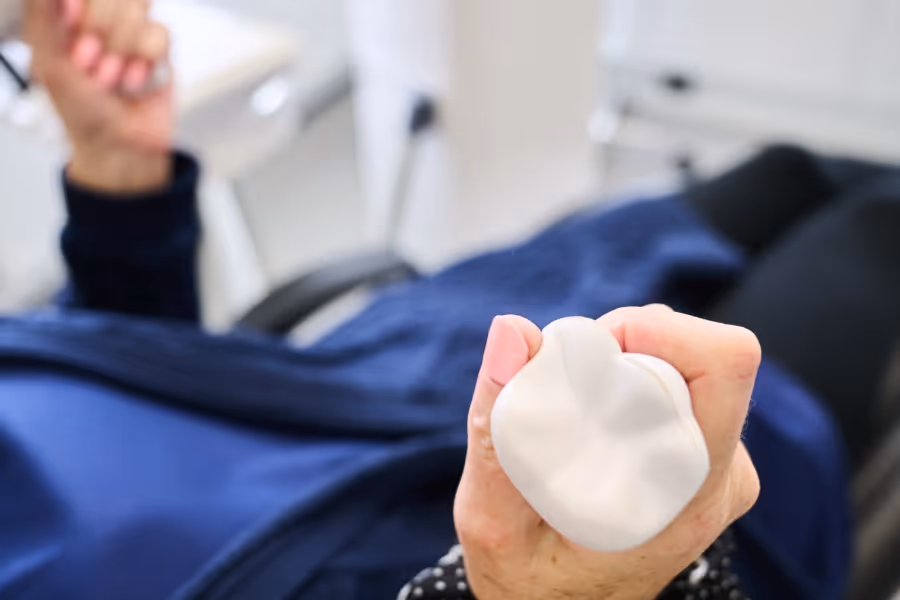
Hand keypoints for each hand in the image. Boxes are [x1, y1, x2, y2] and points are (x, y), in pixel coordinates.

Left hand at [25, 0, 172, 192]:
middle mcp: (101, 22)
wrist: (122, 147)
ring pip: (138, 8)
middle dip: (103, 37)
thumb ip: (43, 21)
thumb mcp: (49, 67)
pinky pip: (161, 32)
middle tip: (92, 67)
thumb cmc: (82, 114)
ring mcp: (132, 34)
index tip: (74, 34)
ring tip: (115, 76)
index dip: (81, 13)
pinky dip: (147, 61)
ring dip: (125, 50)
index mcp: (69, 19)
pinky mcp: (160, 50)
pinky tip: (136, 80)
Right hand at [455, 306, 760, 599]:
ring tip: (571, 414)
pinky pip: (675, 378)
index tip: (585, 354)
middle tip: (562, 388)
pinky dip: (625, 378)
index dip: (653, 330)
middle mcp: (722, 473)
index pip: (723, 363)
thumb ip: (495, 422)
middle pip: (696, 350)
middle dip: (619, 344)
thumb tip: (512, 329)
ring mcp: (720, 462)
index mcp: (690, 492)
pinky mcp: (707, 452)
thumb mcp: (491, 515)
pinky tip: (590, 423)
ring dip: (619, 362)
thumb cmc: (528, 578)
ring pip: (681, 359)